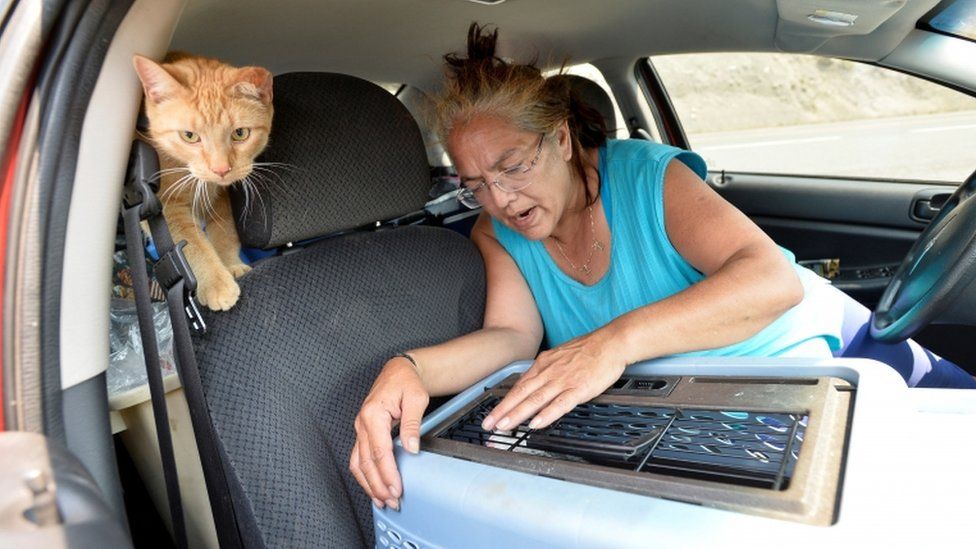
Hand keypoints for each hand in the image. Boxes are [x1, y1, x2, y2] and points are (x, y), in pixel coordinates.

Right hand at [349, 357, 427, 510]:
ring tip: (382, 501)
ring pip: (358, 463)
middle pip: (366, 462)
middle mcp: (362, 423)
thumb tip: (411, 448)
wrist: (398, 371)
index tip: (396, 488)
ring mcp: (360, 428)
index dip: (388, 473)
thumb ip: (412, 424)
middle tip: (392, 501)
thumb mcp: (416, 398)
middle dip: (378, 485)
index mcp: (373, 413)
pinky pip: (358, 458)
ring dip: (369, 484)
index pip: (379, 451)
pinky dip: (364, 476)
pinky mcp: (363, 432)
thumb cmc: (406, 382)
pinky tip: (373, 488)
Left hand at [482, 329, 625, 431]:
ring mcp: (563, 380)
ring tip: (504, 426)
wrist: (611, 342)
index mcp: (544, 364)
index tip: (493, 414)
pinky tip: (536, 423)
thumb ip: (547, 370)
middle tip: (488, 424)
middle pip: (521, 393)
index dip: (505, 401)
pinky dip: (546, 414)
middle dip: (503, 410)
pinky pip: (560, 403)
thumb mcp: (560, 355)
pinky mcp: (579, 388)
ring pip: (535, 399)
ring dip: (517, 414)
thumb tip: (536, 382)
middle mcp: (549, 372)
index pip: (519, 385)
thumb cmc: (589, 349)